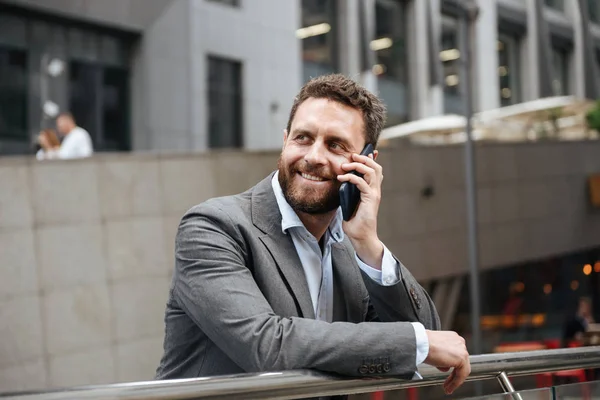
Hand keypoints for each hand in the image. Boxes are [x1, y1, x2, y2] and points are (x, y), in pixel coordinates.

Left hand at [337, 152, 383, 267]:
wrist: (360, 236)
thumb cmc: (354, 221)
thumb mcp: (349, 202)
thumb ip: (348, 191)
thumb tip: (340, 181)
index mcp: (371, 189)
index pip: (375, 170)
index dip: (371, 159)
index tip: (363, 150)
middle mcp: (375, 190)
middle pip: (376, 167)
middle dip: (364, 158)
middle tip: (352, 155)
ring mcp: (374, 194)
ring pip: (372, 171)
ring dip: (358, 165)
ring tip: (345, 165)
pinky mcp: (370, 199)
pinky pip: (362, 182)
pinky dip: (351, 177)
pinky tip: (341, 178)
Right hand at [424, 330, 470, 393]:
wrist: (421, 343)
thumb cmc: (423, 344)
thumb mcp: (434, 349)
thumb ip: (442, 356)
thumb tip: (444, 366)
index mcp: (452, 338)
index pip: (456, 355)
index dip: (452, 367)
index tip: (447, 373)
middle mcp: (459, 342)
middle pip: (460, 362)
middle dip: (453, 375)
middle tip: (447, 384)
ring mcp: (462, 349)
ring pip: (462, 369)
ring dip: (454, 380)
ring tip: (447, 388)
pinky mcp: (462, 357)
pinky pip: (462, 374)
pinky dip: (456, 382)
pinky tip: (449, 387)